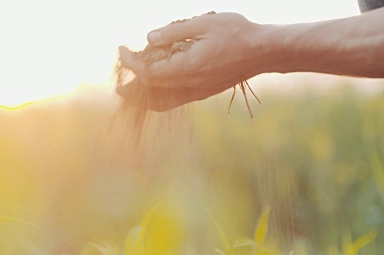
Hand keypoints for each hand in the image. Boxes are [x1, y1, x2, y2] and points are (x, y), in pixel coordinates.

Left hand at [117, 12, 265, 110]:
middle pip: (151, 91)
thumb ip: (174, 33)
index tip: (122, 50)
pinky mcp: (203, 93)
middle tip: (119, 73)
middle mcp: (191, 85)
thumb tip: (149, 39)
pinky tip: (153, 89)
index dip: (131, 63)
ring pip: (162, 102)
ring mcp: (197, 92)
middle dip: (131, 82)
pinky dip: (159, 97)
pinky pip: (175, 101)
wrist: (264, 51)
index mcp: (188, 68)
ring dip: (142, 96)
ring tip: (128, 89)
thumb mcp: (204, 24)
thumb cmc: (237, 33)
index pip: (148, 73)